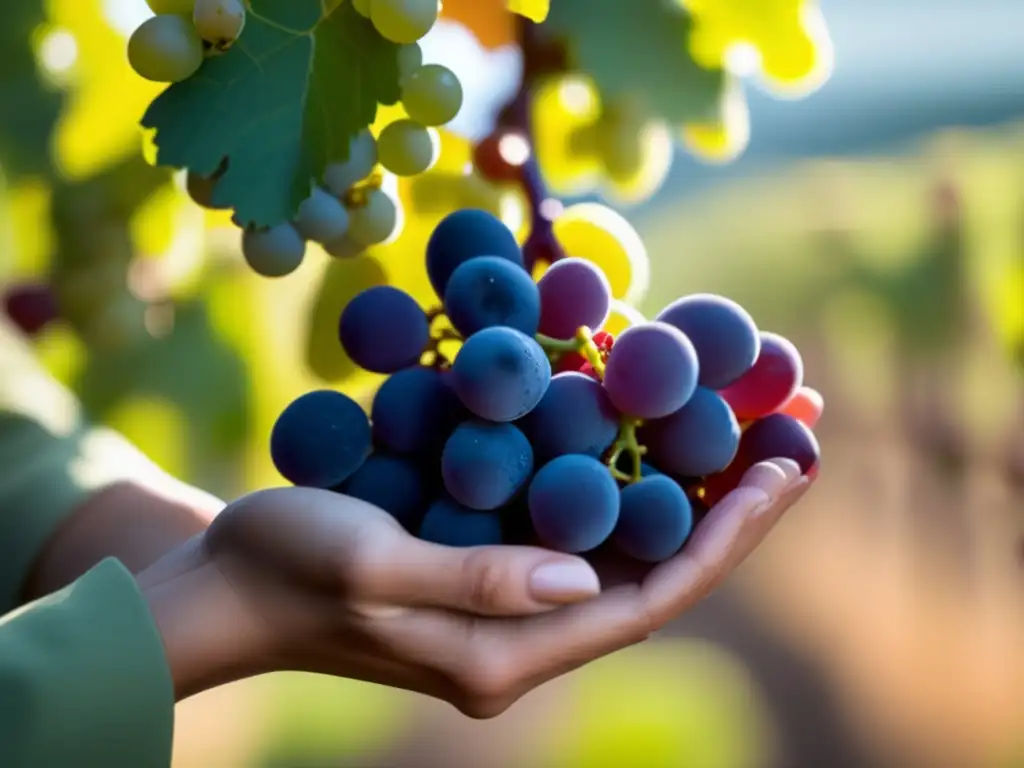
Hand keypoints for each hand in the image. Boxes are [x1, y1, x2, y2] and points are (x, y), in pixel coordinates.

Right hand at [137, 458, 811, 717]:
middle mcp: (520, 642)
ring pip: (622, 556)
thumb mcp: (369, 565)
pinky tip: (648, 443)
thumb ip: (475, 581)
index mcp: (503, 654)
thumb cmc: (284, 565)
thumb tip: (584, 574)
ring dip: (685, 498)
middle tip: (792, 441)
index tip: (781, 472)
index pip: (645, 600)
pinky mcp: (486, 578)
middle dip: (727, 514)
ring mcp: (505, 611)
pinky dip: (623, 490)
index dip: (721, 538)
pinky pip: (578, 536)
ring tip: (745, 435)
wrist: (227, 587)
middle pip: (652, 578)